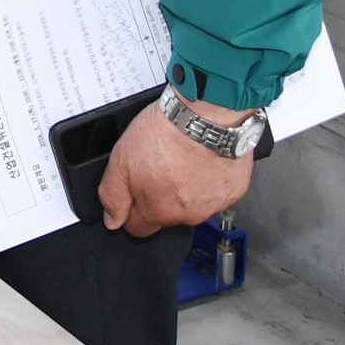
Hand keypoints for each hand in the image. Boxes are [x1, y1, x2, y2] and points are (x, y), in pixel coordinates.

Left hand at [97, 94, 254, 236]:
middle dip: (159, 195)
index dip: (131, 209)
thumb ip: (112, 195)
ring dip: (186, 188)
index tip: (135, 190)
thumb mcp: (120, 160)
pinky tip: (202, 159)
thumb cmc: (167, 133)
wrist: (206, 117)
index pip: (138, 227)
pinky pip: (216, 191)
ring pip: (192, 205)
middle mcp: (187, 215)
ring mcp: (213, 204)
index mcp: (158, 210)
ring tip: (182, 159)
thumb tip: (112, 219)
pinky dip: (209, 180)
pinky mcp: (233, 191)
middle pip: (166, 215)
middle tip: (159, 166)